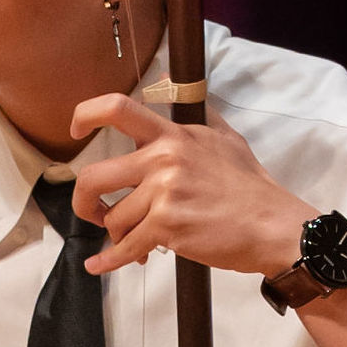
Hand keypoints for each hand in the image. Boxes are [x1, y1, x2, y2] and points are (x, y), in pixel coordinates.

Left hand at [68, 94, 314, 276]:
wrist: (271, 225)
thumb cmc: (249, 186)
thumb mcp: (225, 139)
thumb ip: (197, 114)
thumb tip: (173, 81)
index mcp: (173, 136)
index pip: (118, 109)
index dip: (86, 115)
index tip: (75, 131)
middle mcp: (163, 159)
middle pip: (94, 177)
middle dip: (84, 202)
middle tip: (93, 212)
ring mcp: (164, 193)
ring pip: (114, 219)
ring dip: (118, 236)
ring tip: (135, 241)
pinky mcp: (168, 226)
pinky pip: (125, 247)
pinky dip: (110, 260)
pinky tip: (100, 266)